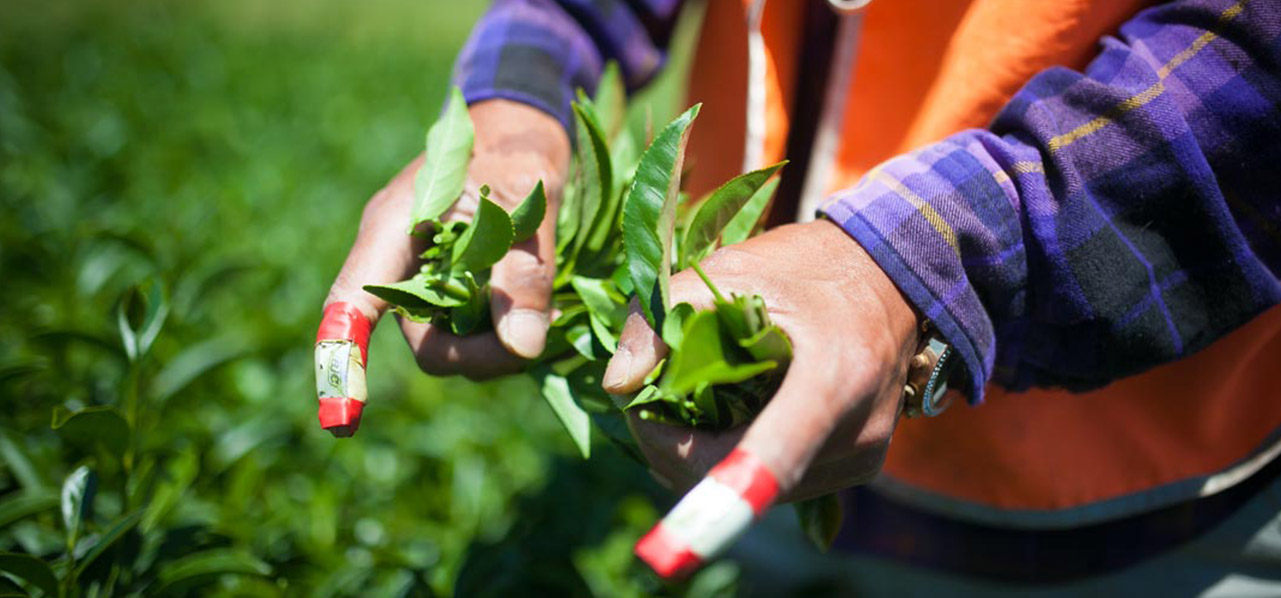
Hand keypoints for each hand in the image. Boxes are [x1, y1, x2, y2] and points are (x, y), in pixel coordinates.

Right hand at [324, 99, 569, 378]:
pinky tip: (539, 314)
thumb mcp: (527, 202)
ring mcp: (427, 279)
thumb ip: (522, 273)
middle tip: (539, 336)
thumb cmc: (518, 148)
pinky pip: (473, 332)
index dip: (346, 364)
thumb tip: (524, 349)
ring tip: (546, 313)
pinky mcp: (457, 291)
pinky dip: (506, 333)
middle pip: (425, 341)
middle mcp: (400, 262)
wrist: (523, 126)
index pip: (354, 305)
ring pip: (454, 343)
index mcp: (393, 230)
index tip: (341, 423)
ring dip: (499, 343)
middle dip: (479, 352)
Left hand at [602, 220, 920, 500]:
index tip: (644, 427)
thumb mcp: (732, 271)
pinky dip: (733, 460)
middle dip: (675, 448)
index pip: (764, 462)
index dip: (693, 469)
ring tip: (680, 406)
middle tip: (645, 401)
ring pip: (751, 492)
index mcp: (834, 380)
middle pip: (739, 481)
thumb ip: (665, 317)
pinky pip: (773, 484)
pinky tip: (721, 419)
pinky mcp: (856, 469)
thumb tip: (618, 383)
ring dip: (700, 458)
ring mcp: (860, 459)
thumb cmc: (808, 267)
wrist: (890, 276)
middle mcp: (855, 434)